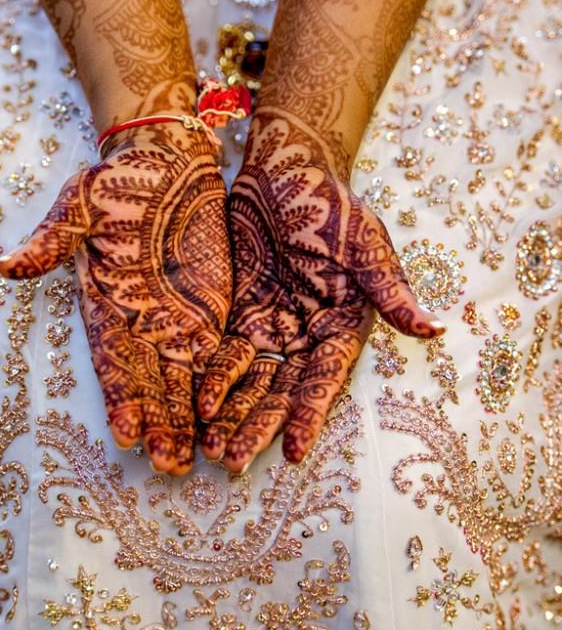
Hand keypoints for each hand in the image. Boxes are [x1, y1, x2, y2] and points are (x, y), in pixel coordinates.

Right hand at [0, 123, 230, 475]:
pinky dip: (218, 389)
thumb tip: (7, 266)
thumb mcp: (81, 204)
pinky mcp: (211, 312)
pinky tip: (224, 423)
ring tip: (193, 460)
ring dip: (186, 420)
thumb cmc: (119, 181)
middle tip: (168, 463)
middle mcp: (140, 323)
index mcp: (106, 306)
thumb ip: (53, 240)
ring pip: (182, 381)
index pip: (112, 359)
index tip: (128, 430)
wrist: (169, 163)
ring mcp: (176, 321)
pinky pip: (216, 356)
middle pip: (149, 382)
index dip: (121, 394)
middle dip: (158, 422)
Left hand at [197, 113, 443, 472]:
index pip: (324, 379)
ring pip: (252, 382)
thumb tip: (433, 329)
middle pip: (282, 391)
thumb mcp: (365, 242)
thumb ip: (390, 289)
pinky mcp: (239, 313)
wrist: (283, 168)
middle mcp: (307, 335)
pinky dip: (213, 378)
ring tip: (210, 449)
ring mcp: (271, 326)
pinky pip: (224, 353)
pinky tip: (196, 404)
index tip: (292, 451)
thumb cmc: (331, 202)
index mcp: (342, 326)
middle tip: (235, 462)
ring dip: (233, 413)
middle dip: (259, 426)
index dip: (309, 415)